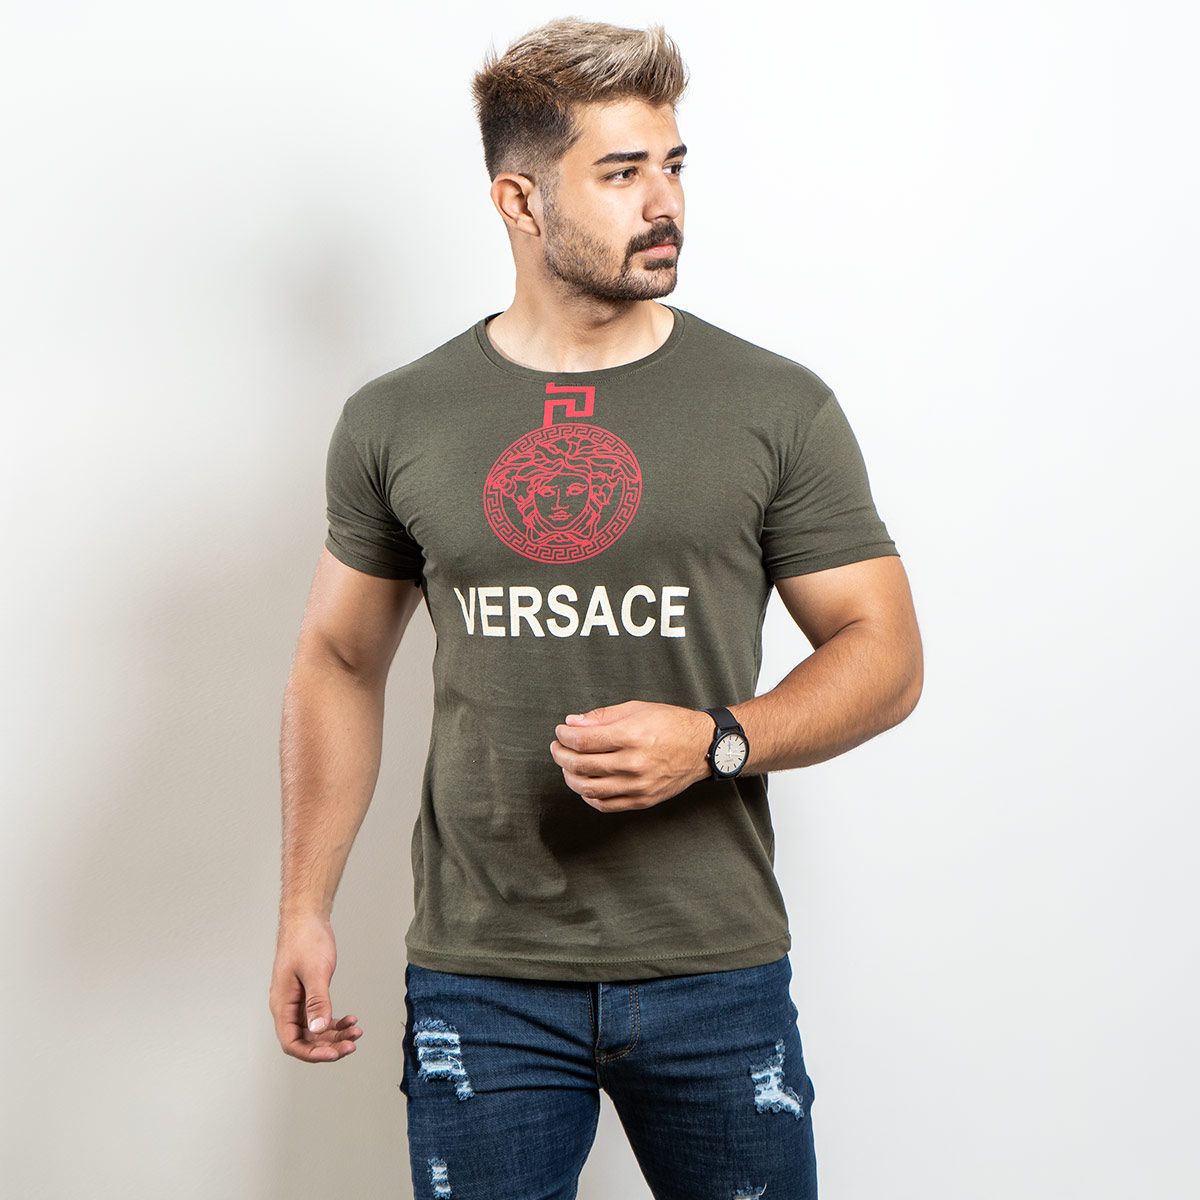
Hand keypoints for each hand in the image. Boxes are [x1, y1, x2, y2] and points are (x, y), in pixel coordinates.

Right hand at [269, 914, 361, 1062]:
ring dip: (335, 1034)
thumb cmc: (306, 940)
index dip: (313, 1053)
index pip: (292, 1043)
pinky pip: (319, 1016)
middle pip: (305, 1040)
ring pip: (314, 1029)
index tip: (335, 1053)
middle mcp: (287, 1006)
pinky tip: (350, 1019)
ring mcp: (297, 1000)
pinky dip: (334, 1020)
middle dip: (329, 1046)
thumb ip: (317, 1002)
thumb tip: (318, 1029)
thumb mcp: (315, 972)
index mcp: (282, 1004)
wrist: (306, 918)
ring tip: (356, 1032)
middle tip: (352, 1045)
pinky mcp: (307, 993)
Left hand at [551, 700, 710, 812]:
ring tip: (568, 766)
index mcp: (632, 736)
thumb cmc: (672, 724)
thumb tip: (573, 723)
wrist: (702, 747)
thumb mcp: (636, 708)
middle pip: (582, 765)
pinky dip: (588, 796)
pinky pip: (606, 804)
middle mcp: (634, 763)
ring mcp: (638, 785)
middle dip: (561, 755)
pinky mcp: (642, 800)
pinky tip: (585, 784)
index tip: (561, 732)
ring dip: (570, 777)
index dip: (565, 736)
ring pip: (589, 788)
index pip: (584, 740)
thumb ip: (602, 717)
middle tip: (558, 748)